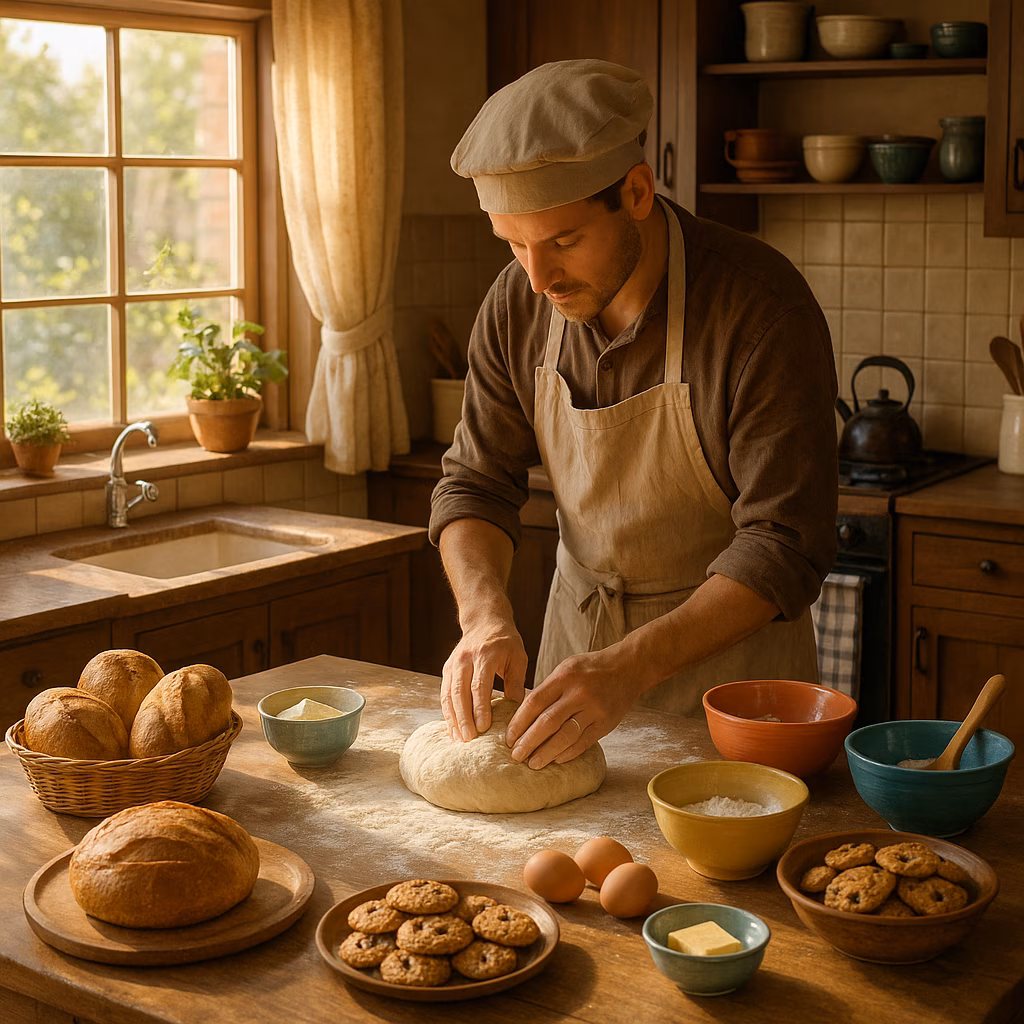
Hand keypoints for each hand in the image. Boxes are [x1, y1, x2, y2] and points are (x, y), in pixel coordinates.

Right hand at [441, 621, 527, 741]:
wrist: (484, 620)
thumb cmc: (506, 642)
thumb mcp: (518, 657)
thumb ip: (517, 684)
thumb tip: (517, 714)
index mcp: (486, 655)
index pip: (479, 685)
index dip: (480, 707)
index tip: (483, 728)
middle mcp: (466, 659)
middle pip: (460, 692)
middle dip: (463, 718)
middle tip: (468, 739)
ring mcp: (454, 663)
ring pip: (448, 694)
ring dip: (452, 718)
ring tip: (458, 738)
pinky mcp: (447, 669)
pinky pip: (444, 693)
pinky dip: (447, 712)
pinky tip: (452, 728)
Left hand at [503, 648, 642, 769]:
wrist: (628, 667)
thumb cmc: (590, 669)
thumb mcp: (566, 668)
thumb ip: (548, 689)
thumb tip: (523, 716)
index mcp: (564, 677)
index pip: (534, 702)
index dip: (519, 723)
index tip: (508, 738)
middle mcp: (578, 693)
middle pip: (547, 722)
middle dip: (528, 742)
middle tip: (516, 756)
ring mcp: (594, 709)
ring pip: (565, 736)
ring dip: (546, 753)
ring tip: (533, 763)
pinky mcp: (606, 723)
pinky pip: (584, 742)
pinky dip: (568, 753)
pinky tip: (556, 759)